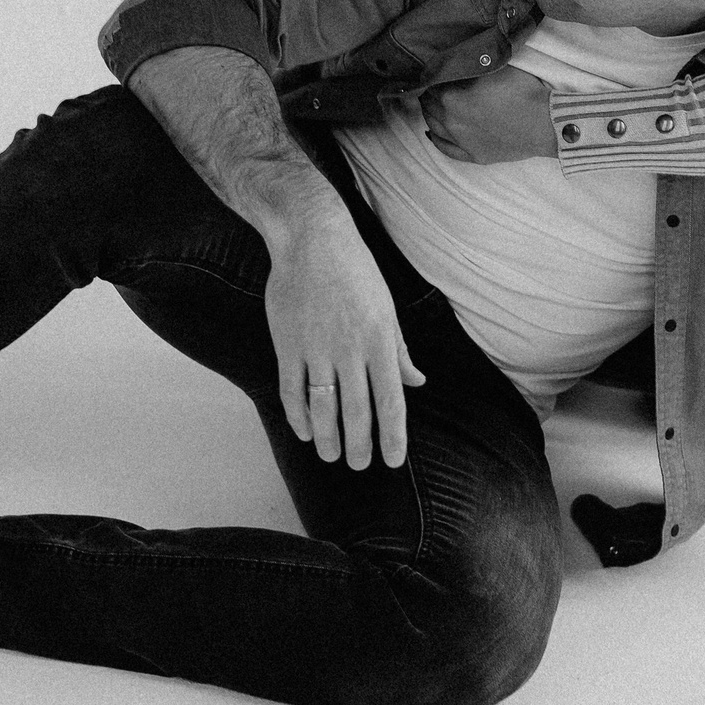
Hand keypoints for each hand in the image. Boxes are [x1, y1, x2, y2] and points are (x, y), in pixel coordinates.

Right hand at [262, 197, 425, 470]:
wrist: (312, 238)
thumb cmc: (355, 270)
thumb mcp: (386, 307)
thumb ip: (400, 350)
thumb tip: (416, 382)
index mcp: (380, 340)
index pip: (390, 401)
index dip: (392, 436)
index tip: (392, 461)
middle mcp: (350, 349)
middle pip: (356, 411)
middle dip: (359, 445)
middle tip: (359, 466)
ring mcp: (316, 348)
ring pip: (323, 407)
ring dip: (328, 437)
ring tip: (332, 456)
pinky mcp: (288, 344)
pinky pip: (292, 390)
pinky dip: (298, 415)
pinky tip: (304, 431)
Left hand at [418, 66, 557, 163]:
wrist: (544, 122)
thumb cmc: (521, 91)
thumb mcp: (493, 68)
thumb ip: (468, 66)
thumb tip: (455, 61)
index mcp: (450, 98)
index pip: (430, 84)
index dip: (432, 75)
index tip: (436, 70)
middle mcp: (450, 122)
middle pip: (429, 105)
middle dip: (429, 94)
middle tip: (435, 84)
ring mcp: (461, 142)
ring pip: (434, 127)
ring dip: (430, 113)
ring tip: (432, 104)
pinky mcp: (474, 156)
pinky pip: (446, 149)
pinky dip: (436, 139)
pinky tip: (432, 132)